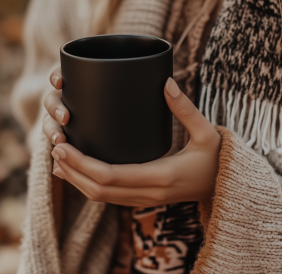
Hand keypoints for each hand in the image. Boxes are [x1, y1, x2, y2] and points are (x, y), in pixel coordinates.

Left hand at [44, 68, 220, 206]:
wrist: (226, 188)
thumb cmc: (217, 160)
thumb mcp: (207, 132)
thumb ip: (185, 108)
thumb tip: (166, 82)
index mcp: (161, 175)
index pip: (111, 175)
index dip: (82, 164)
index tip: (64, 146)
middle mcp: (149, 193)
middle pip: (99, 190)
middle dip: (72, 171)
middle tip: (55, 148)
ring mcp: (145, 200)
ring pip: (101, 197)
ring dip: (76, 180)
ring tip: (58, 158)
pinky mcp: (144, 199)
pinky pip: (110, 197)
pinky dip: (88, 185)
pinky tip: (76, 173)